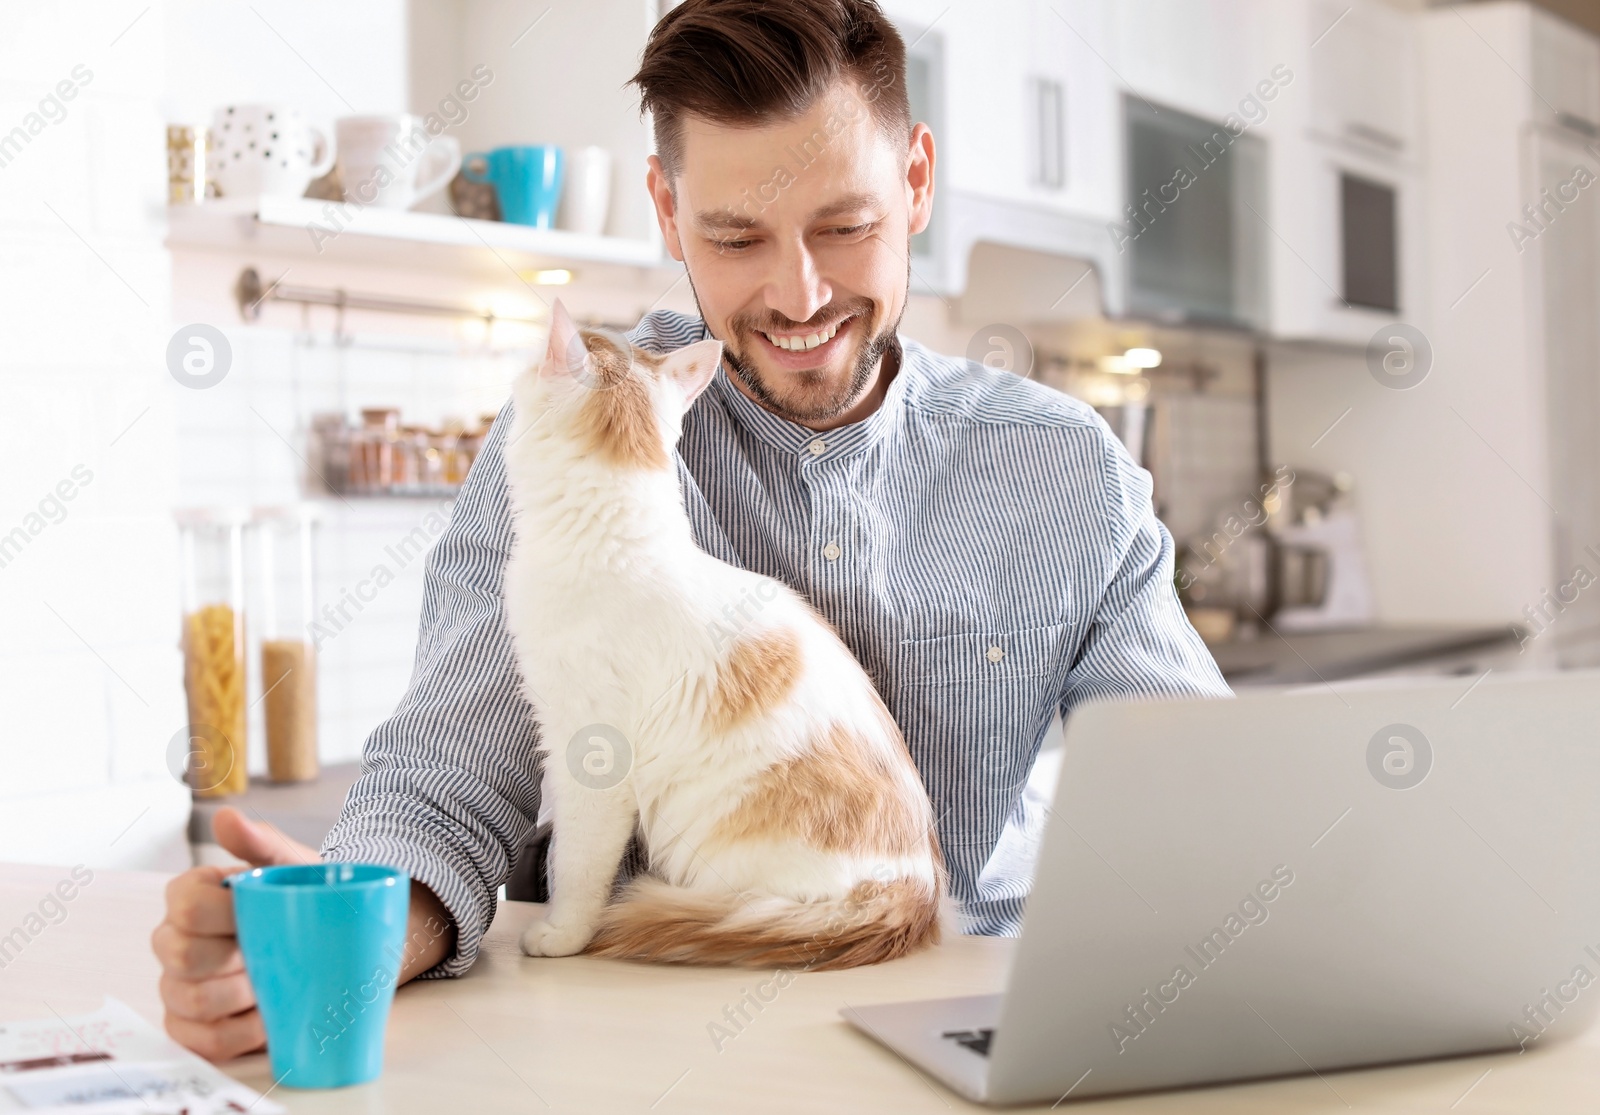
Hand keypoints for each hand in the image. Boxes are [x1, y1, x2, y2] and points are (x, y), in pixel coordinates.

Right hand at [151, 807, 318, 1060]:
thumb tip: (226, 817)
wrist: (328, 936)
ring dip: (241, 995)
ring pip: (191, 999)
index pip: (185, 905)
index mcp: (188, 895)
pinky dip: (239, 1033)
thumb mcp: (289, 865)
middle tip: (275, 951)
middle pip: (184, 956)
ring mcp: (176, 986)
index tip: (264, 913)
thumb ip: (259, 841)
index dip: (226, 914)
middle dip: (237, 957)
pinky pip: (200, 1040)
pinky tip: (267, 1018)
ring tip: (275, 982)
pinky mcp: (190, 1026)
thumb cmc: (299, 896)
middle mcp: (172, 941)